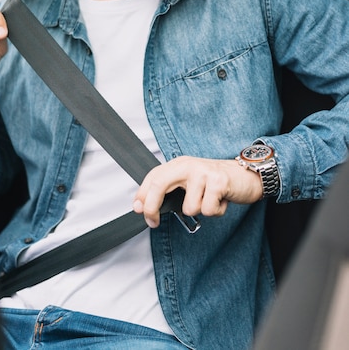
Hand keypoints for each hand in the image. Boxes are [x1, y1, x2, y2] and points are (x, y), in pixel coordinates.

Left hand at [133, 155, 262, 227]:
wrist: (248, 175)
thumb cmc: (217, 182)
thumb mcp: (192, 181)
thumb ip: (173, 189)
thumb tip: (148, 206)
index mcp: (180, 164)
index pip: (154, 176)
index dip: (143, 194)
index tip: (138, 209)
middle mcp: (189, 165)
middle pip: (160, 184)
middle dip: (152, 207)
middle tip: (153, 222)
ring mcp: (203, 172)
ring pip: (188, 207)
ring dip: (201, 210)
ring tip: (211, 200)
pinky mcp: (218, 182)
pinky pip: (207, 210)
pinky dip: (216, 211)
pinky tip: (221, 201)